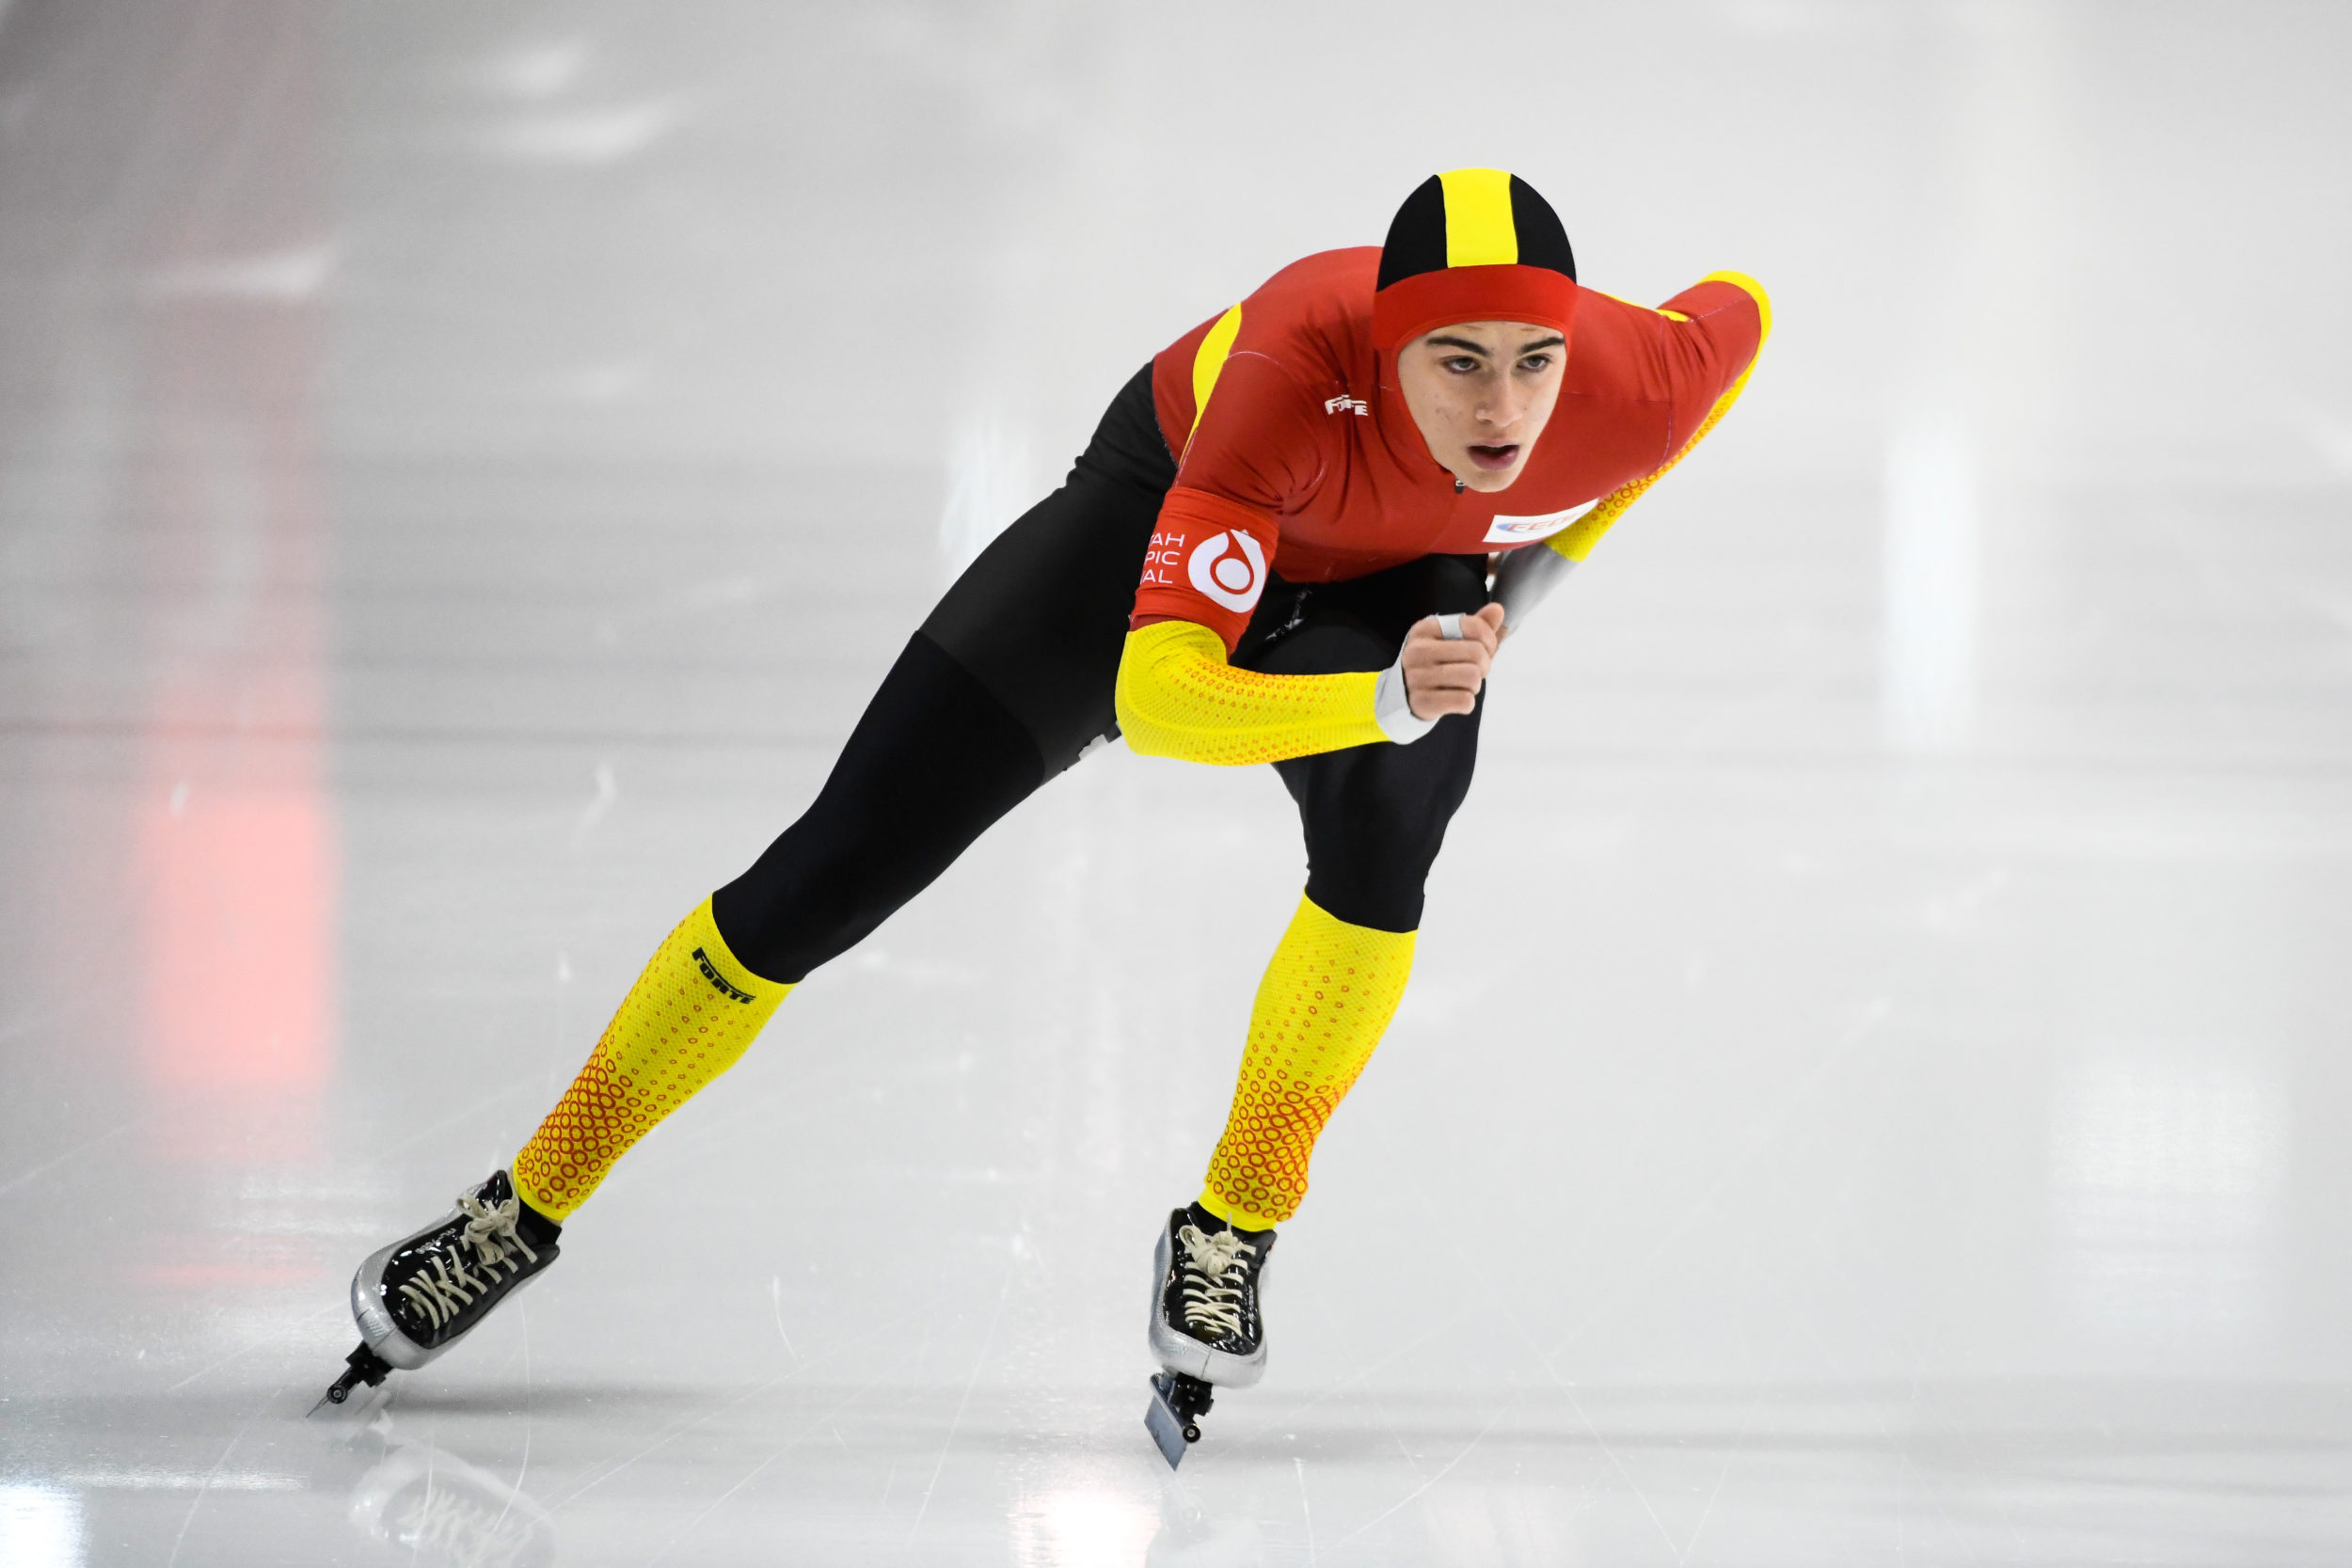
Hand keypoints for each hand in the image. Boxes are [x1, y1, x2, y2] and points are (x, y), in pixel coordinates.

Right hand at [1400, 603, 1504, 720]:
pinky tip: (1454, 697)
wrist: (1406, 695)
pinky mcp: (1422, 702)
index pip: (1474, 626)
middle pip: (1477, 653)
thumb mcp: (1453, 640)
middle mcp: (1417, 650)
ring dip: (1475, 685)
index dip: (1489, 640)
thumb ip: (1478, 625)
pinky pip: (1465, 701)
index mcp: (1425, 629)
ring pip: (1472, 677)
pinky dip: (1467, 702)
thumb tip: (1498, 609)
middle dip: (1483, 665)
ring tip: (1462, 685)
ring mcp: (1416, 677)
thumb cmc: (1437, 663)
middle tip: (1473, 671)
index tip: (1484, 650)